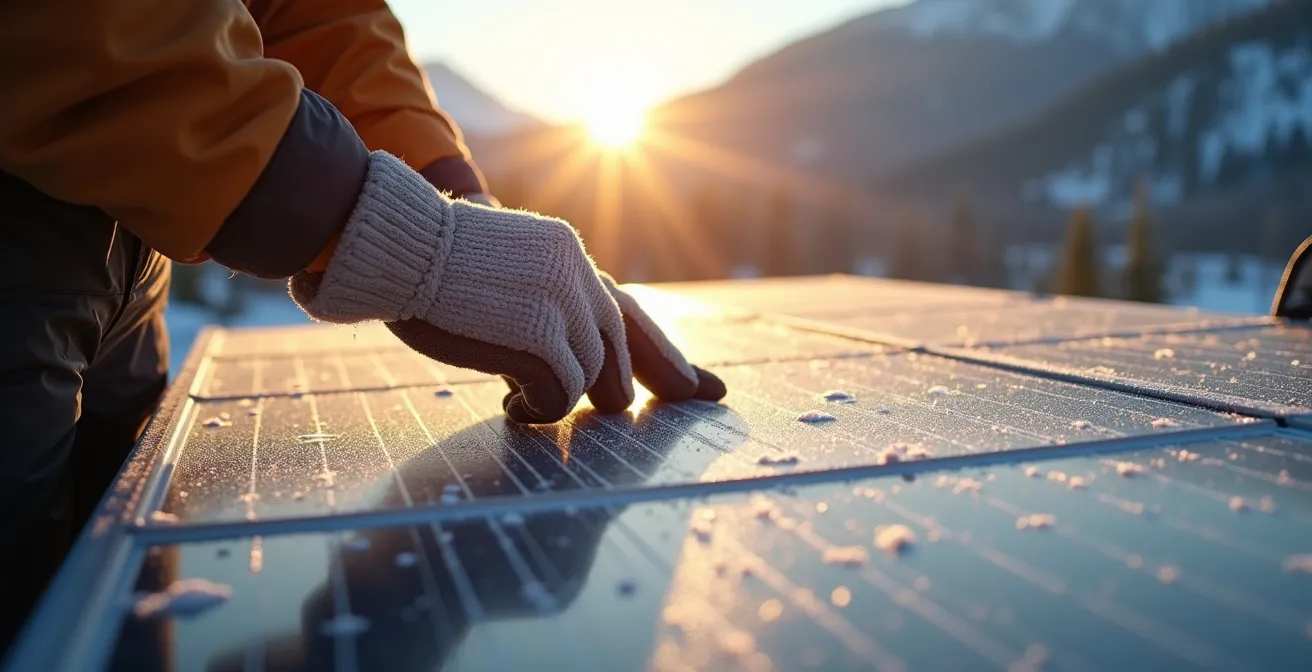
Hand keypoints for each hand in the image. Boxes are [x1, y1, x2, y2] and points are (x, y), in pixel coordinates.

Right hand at [290, 151, 724, 422]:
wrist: (397, 244)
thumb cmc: (423, 258)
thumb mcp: (498, 268)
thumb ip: (535, 297)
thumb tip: (549, 346)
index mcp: (568, 258)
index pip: (632, 315)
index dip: (669, 359)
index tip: (708, 390)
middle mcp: (579, 279)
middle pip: (623, 355)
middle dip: (617, 393)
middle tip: (606, 422)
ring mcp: (565, 308)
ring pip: (595, 381)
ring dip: (558, 397)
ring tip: (515, 396)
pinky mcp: (543, 340)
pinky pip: (562, 398)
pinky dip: (537, 409)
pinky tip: (509, 401)